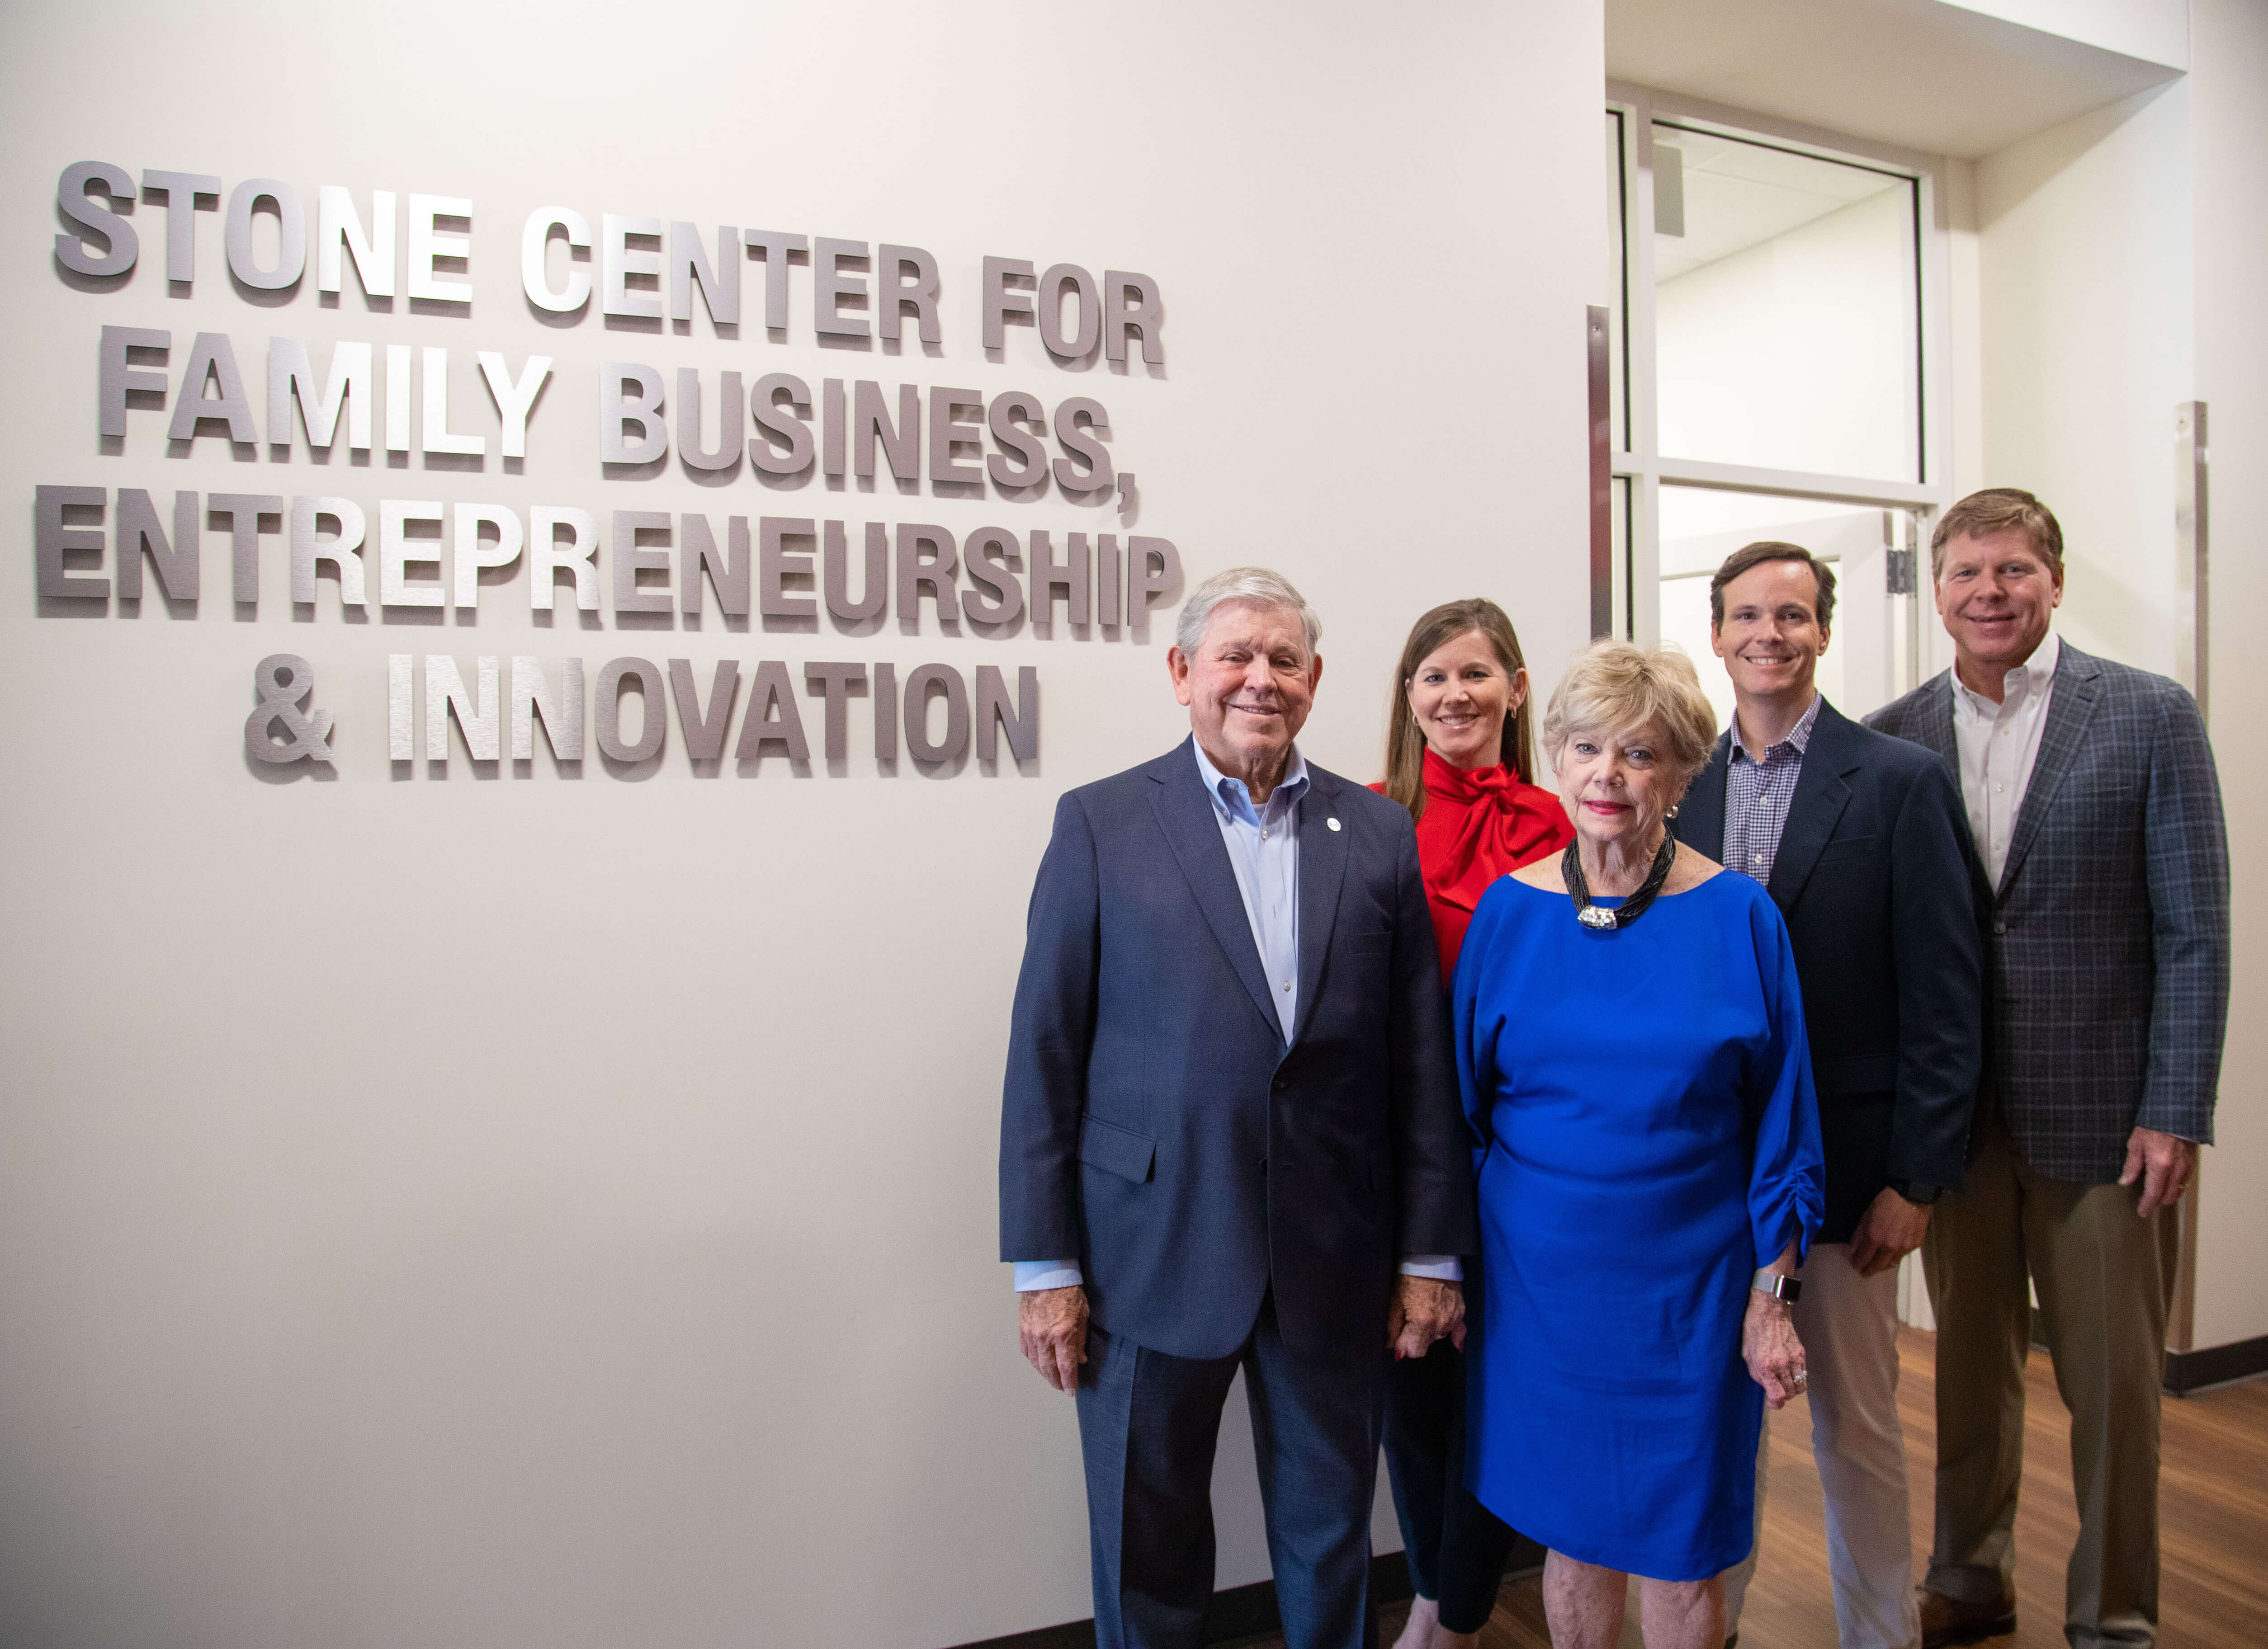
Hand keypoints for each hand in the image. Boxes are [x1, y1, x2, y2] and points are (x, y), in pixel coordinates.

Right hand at [1018, 1285, 1089, 1391]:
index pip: (1066, 1367)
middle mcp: (1045, 1338)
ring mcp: (1031, 1334)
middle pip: (1049, 1369)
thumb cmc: (1068, 1291)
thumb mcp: (1083, 1315)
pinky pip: (1026, 1352)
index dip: (1069, 1382)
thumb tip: (1080, 1359)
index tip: (1071, 1391)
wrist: (1046, 1275)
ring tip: (1052, 1379)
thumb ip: (1080, 1340)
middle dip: (1056, 1382)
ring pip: (1036, 1363)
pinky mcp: (1023, 1329)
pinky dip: (1033, 1361)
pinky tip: (1039, 1364)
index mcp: (1063, 1334)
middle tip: (1062, 1388)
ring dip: (1044, 1374)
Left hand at [1387, 1275, 1464, 1358]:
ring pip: (1438, 1337)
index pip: (1415, 1351)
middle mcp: (1440, 1324)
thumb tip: (1393, 1348)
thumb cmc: (1410, 1279)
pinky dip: (1452, 1335)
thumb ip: (1394, 1327)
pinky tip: (1454, 1343)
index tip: (1400, 1339)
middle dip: (1416, 1338)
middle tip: (1410, 1321)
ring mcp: (1452, 1319)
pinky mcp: (1461, 1313)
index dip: (1405, 1347)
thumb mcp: (1396, 1301)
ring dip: (1430, 1332)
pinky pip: (1457, 1332)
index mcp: (1422, 1322)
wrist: (1432, 1259)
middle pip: (1426, 1344)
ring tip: (1424, 1314)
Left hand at [1742, 1291, 1805, 1409]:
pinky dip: (1799, 1378)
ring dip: (1792, 1389)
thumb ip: (1757, 1375)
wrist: (1768, 1311)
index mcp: (1765, 1365)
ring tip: (1784, 1382)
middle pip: (1790, 1394)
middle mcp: (1781, 1364)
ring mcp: (1793, 1358)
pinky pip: (1805, 1374)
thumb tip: (1767, 1389)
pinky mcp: (1801, 1353)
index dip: (1775, 1404)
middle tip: (1776, 1389)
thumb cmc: (1753, 1331)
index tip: (1772, 1402)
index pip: (1778, 1396)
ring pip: (1800, 1387)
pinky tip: (1789, 1372)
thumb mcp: (1747, 1355)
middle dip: (1783, 1395)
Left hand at [1848, 1185, 1931, 1277]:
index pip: (1862, 1259)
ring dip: (1882, 1266)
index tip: (1854, 1265)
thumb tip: (1849, 1252)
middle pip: (1877, 1266)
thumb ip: (1858, 1236)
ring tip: (1877, 1266)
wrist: (1912, 1195)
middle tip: (1864, 1272)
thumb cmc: (1886, 1201)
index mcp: (1874, 1238)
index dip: (1857, 1264)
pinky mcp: (1916, 1245)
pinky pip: (1903, 1257)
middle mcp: (1889, 1247)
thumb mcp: (1866, 1215)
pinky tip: (1891, 1255)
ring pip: (1891, 1264)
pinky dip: (1895, 1258)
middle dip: (1869, 1270)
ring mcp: (1904, 1248)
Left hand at [2119, 1126, 2199, 1216]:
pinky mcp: (2192, 1162)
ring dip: (2168, 1197)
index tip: (2142, 1212)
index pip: (2154, 1193)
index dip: (2147, 1205)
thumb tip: (2125, 1181)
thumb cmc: (2153, 1125)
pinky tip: (2170, 1186)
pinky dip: (2177, 1188)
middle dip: (2157, 1203)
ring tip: (2156, 1196)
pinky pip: (2185, 1182)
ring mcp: (2186, 1166)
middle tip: (2146, 1203)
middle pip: (2168, 1196)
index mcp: (2160, 1165)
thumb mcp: (2136, 1144)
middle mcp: (2176, 1169)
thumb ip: (2131, 1165)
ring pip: (2179, 1191)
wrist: (2175, 1113)